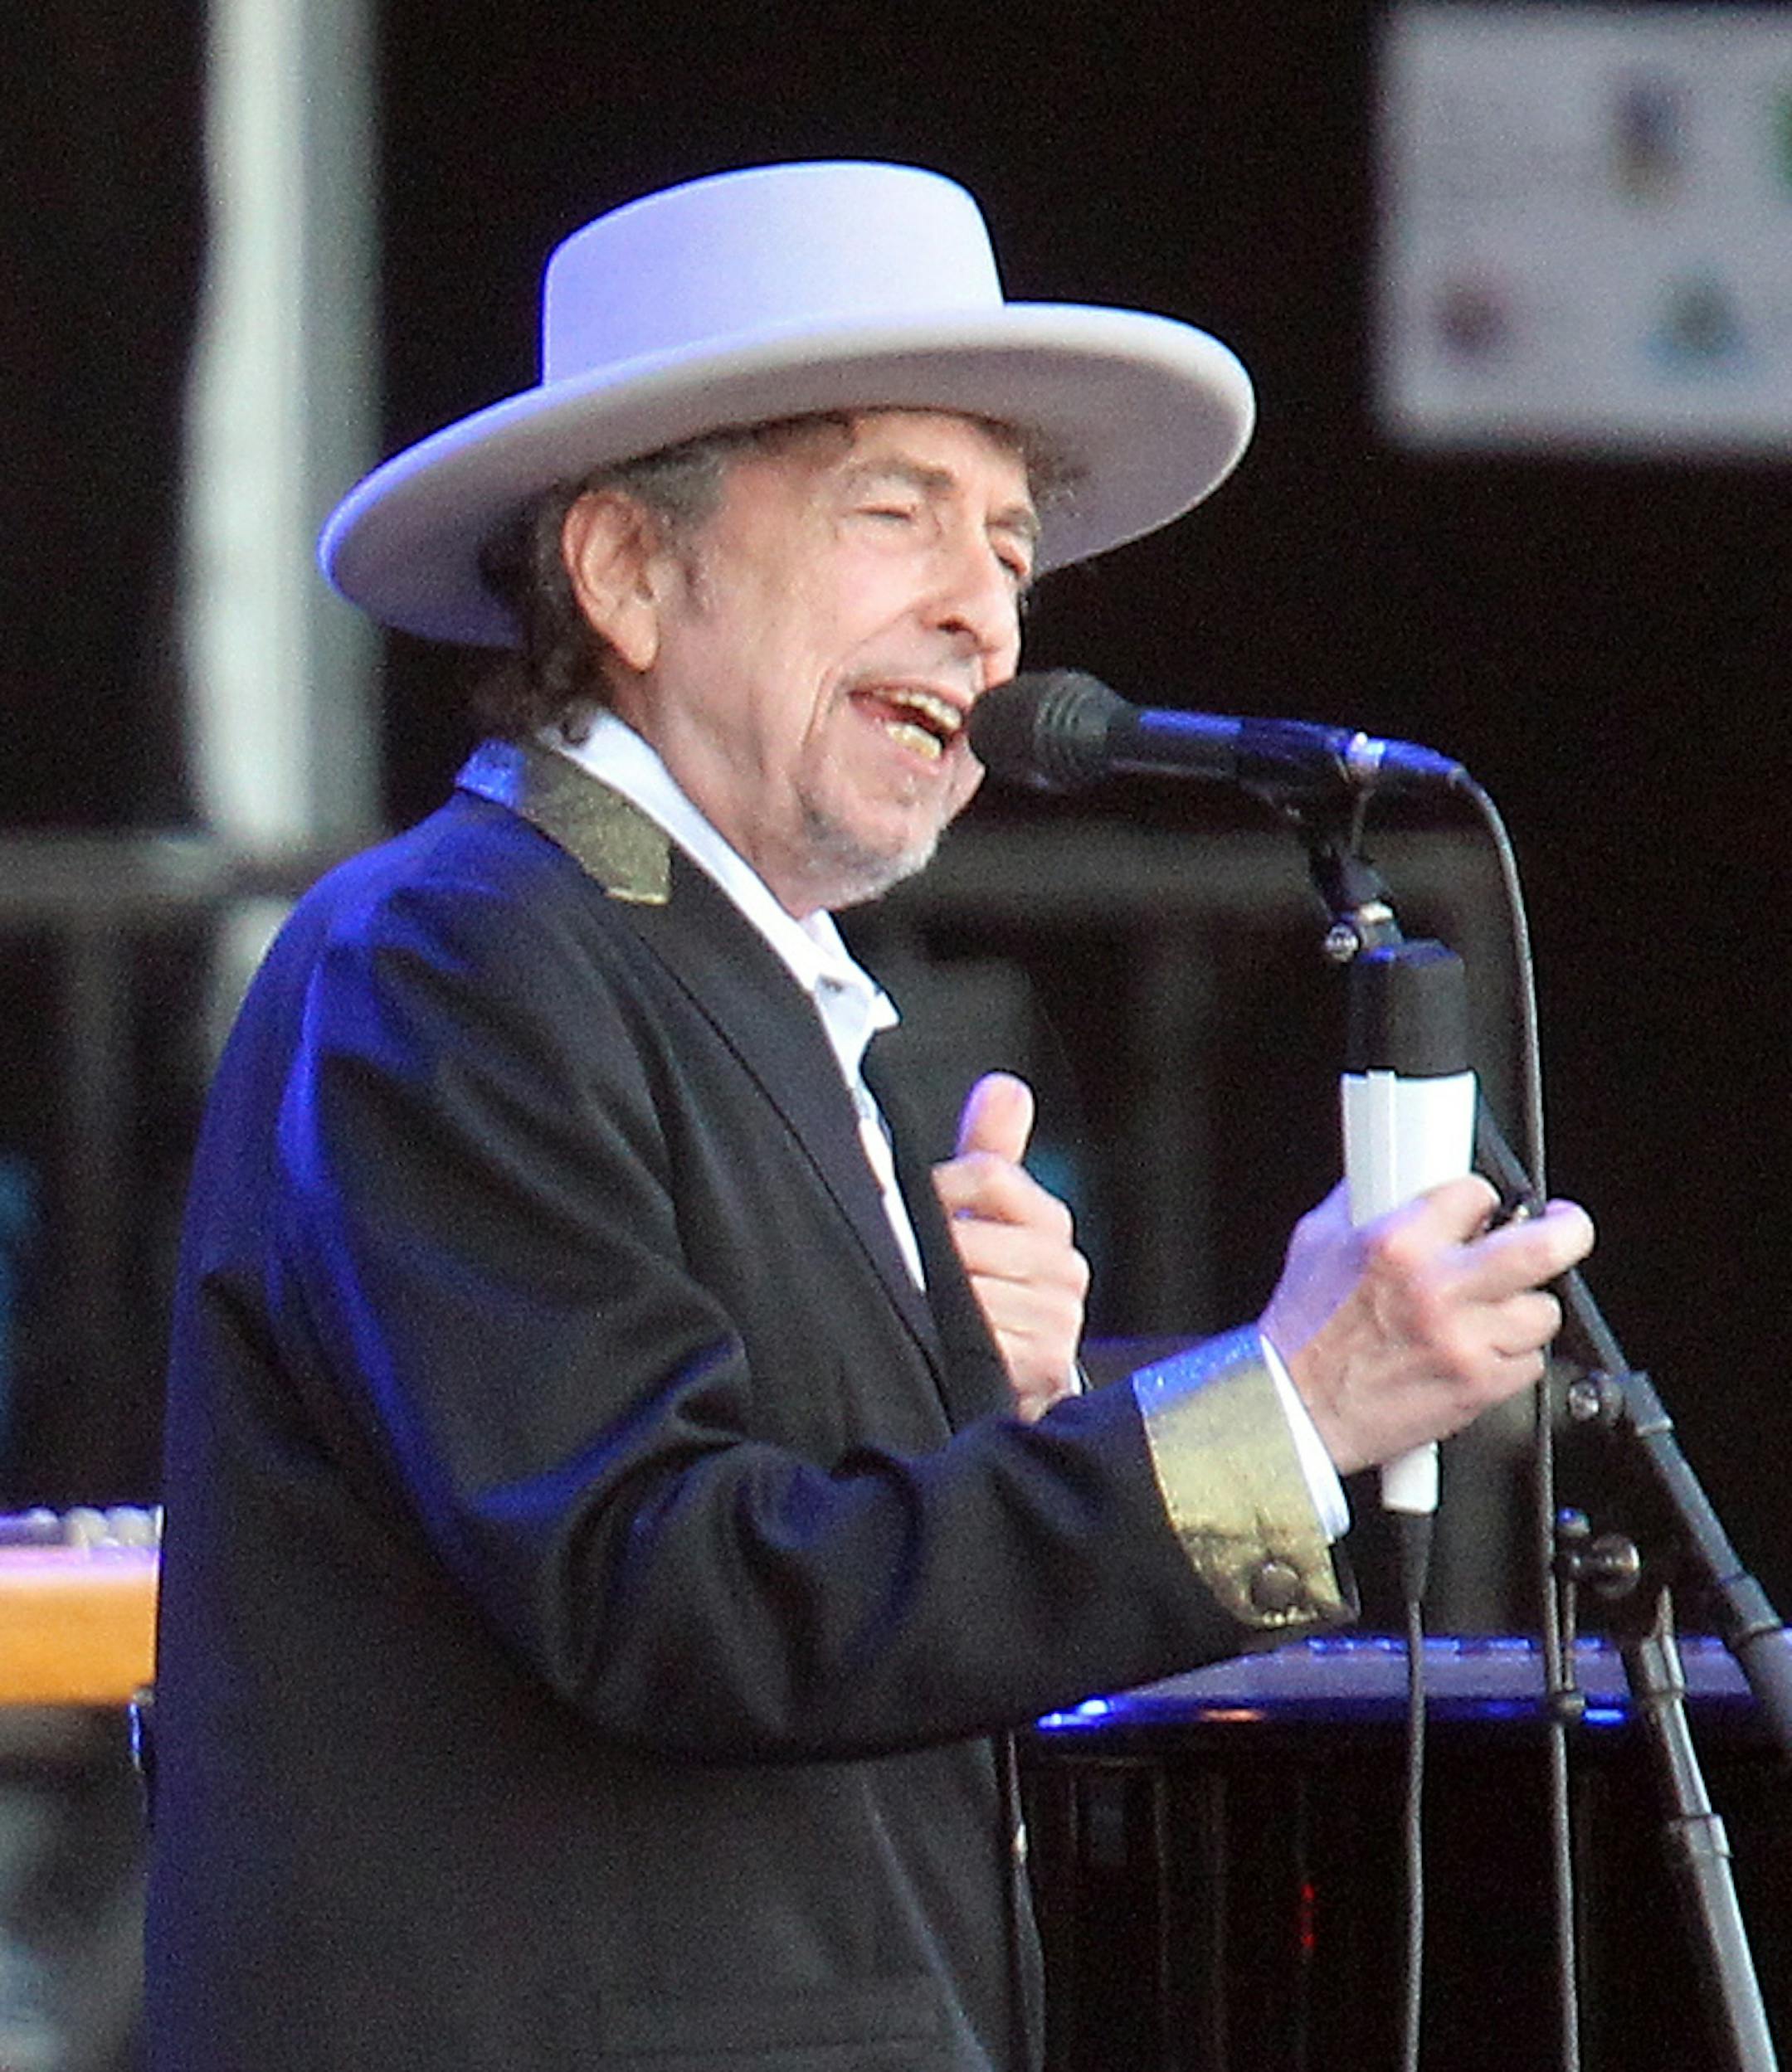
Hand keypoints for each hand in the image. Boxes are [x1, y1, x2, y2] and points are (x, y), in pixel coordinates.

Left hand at [932, 1073, 1088, 1421]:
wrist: (1018, 1373)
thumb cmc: (993, 1281)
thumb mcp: (989, 1213)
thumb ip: (989, 1150)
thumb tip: (1005, 1088)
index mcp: (1047, 1219)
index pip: (990, 1175)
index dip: (941, 1185)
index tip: (919, 1200)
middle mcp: (1062, 1266)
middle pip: (971, 1238)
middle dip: (933, 1253)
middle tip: (914, 1266)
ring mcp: (1058, 1319)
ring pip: (972, 1292)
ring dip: (938, 1300)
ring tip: (928, 1305)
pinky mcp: (1044, 1365)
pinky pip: (984, 1341)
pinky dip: (956, 1341)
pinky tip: (947, 1340)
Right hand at [1260, 1176, 1594, 1475]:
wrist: (1294, 1410)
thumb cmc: (1300, 1335)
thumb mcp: (1317, 1242)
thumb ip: (1361, 1205)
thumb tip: (1385, 1178)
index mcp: (1397, 1244)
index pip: (1477, 1193)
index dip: (1482, 1200)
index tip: (1484, 1211)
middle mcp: (1436, 1290)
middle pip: (1544, 1247)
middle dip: (1566, 1232)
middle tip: (1563, 1230)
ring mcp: (1463, 1342)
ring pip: (1542, 1312)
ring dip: (1524, 1308)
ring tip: (1495, 1309)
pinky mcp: (1477, 1388)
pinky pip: (1529, 1364)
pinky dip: (1510, 1357)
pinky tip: (1477, 1352)